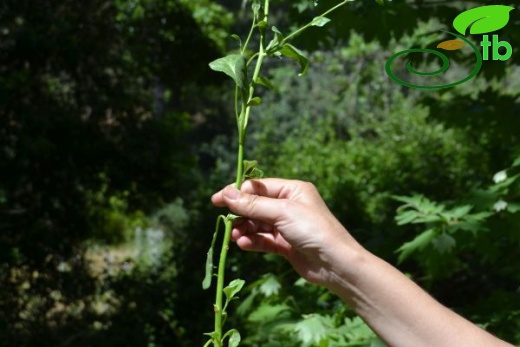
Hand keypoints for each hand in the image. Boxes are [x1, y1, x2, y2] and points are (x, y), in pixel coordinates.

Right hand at [211, 178, 361, 285]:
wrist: (335, 264)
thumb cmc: (313, 230)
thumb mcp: (282, 212)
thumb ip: (253, 204)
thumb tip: (227, 193)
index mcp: (293, 190)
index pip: (259, 187)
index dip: (238, 192)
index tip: (217, 200)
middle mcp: (290, 206)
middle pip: (256, 206)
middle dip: (240, 213)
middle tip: (226, 222)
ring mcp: (287, 226)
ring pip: (258, 224)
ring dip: (245, 229)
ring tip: (235, 236)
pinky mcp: (286, 245)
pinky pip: (264, 240)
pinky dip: (253, 241)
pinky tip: (243, 245)